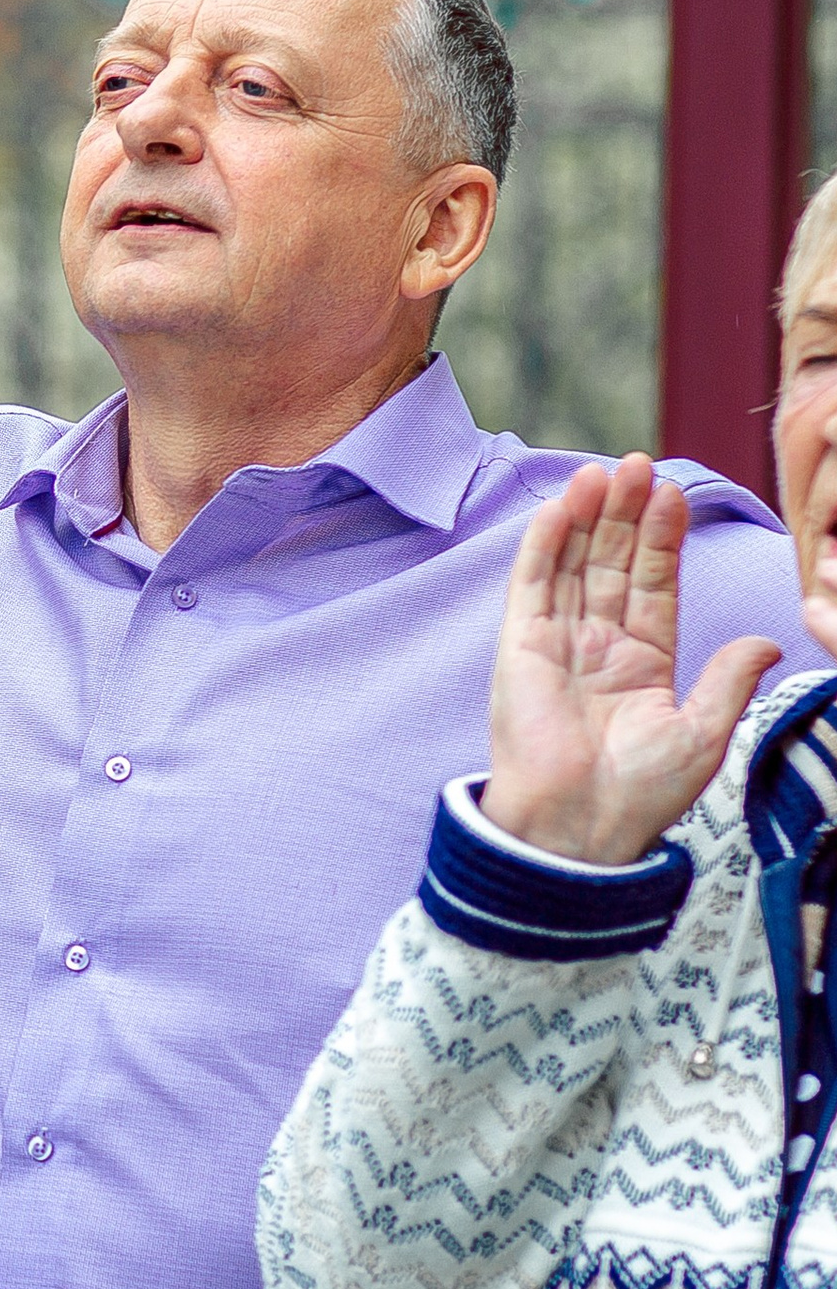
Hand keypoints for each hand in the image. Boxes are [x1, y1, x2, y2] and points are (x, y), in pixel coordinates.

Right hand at [478, 455, 780, 864]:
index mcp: (642, 663)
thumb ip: (729, 681)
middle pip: (612, 564)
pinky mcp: (520, 649)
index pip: (654, 584)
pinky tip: (560, 510)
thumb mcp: (704, 733)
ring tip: (602, 471)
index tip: (673, 494)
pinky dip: (543, 547)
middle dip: (625, 514)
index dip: (663, 539)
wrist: (581, 825)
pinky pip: (531, 588)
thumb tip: (767, 643)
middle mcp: (597, 645)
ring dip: (586, 518)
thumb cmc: (640, 792)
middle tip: (638, 463)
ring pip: (573, 565)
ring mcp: (556, 643)